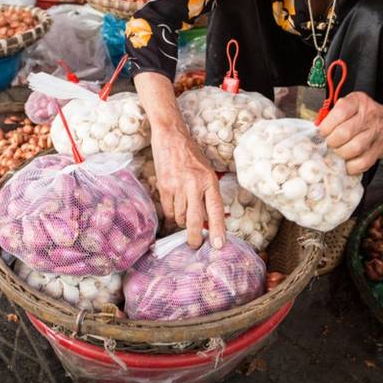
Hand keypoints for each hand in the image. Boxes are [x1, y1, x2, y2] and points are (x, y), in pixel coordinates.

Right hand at [151, 127, 225, 248]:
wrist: (171, 137)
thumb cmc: (191, 156)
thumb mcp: (207, 172)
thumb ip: (208, 194)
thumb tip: (209, 221)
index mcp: (209, 181)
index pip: (215, 209)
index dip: (218, 229)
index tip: (219, 245)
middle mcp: (195, 184)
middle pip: (195, 220)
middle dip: (195, 238)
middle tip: (195, 246)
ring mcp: (178, 186)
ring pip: (180, 217)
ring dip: (182, 221)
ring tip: (184, 211)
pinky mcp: (164, 187)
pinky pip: (168, 211)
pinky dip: (171, 213)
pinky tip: (174, 205)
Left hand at [317, 92, 382, 174]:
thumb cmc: (368, 115)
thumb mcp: (352, 105)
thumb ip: (334, 113)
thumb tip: (316, 127)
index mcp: (359, 102)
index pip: (340, 111)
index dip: (326, 125)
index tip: (321, 132)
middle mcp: (369, 117)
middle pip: (344, 132)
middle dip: (331, 141)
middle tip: (328, 144)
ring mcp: (375, 135)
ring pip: (353, 149)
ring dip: (340, 154)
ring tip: (336, 152)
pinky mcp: (378, 151)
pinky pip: (362, 163)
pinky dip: (351, 166)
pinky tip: (346, 162)